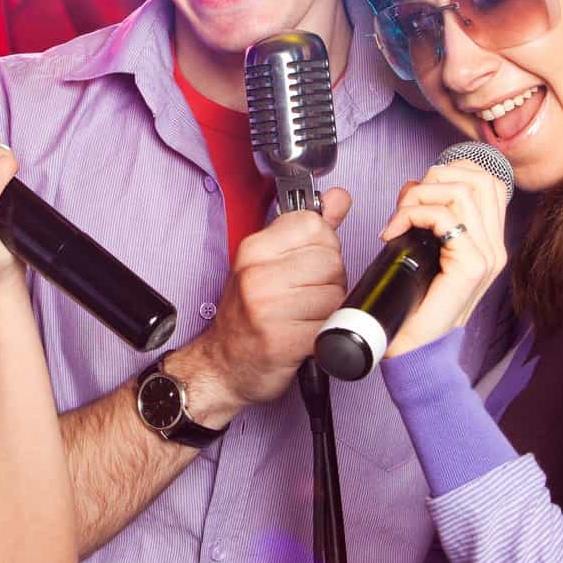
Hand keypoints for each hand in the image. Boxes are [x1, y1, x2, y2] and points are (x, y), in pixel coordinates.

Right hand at [184, 188, 351, 419]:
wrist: (224, 365)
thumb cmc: (248, 314)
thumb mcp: (269, 262)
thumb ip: (308, 229)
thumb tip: (339, 197)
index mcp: (253, 249)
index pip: (314, 225)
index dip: (323, 245)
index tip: (308, 263)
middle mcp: (256, 275)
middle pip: (331, 259)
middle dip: (330, 280)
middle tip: (306, 296)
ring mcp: (268, 308)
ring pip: (336, 293)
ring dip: (330, 309)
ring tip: (305, 316)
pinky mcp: (283, 340)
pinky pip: (331, 326)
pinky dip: (326, 334)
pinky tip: (306, 336)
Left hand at [379, 161, 508, 357]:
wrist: (414, 350)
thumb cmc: (415, 305)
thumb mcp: (424, 251)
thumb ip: (429, 218)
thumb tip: (415, 185)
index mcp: (488, 241)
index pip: (487, 180)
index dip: (451, 170)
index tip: (417, 192)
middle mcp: (495, 247)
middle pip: (477, 178)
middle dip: (433, 178)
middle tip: (405, 205)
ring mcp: (487, 257)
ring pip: (461, 191)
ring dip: (418, 196)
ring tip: (398, 220)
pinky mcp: (471, 267)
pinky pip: (444, 217)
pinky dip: (412, 214)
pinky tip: (394, 232)